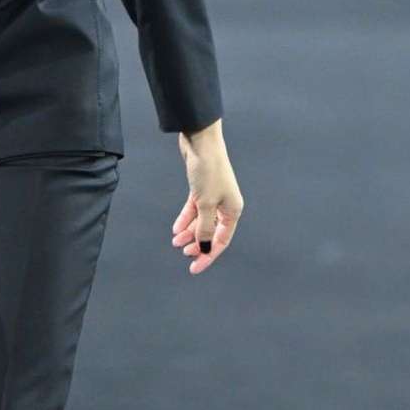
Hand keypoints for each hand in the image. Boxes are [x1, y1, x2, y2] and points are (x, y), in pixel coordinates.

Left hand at [171, 119, 242, 275]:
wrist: (201, 142)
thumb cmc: (209, 171)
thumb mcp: (205, 204)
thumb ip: (203, 228)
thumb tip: (204, 248)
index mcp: (233, 210)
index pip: (221, 240)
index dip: (208, 256)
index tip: (194, 268)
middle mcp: (225, 205)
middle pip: (211, 232)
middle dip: (198, 244)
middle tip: (184, 254)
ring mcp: (213, 197)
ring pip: (201, 221)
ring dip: (189, 232)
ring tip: (176, 242)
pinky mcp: (201, 189)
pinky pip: (194, 210)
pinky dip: (185, 219)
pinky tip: (176, 228)